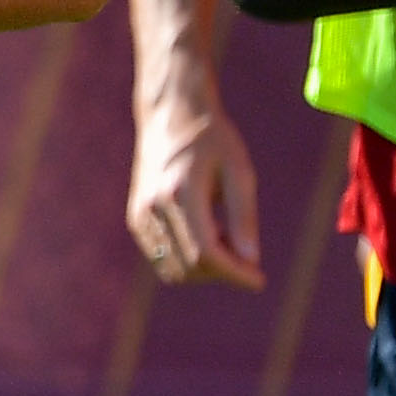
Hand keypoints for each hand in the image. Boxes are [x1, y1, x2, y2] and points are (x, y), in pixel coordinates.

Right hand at [127, 82, 265, 288]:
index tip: (259, 280)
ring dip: (204, 268)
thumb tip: (251, 260)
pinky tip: (206, 231)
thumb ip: (244, 217)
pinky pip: (163, 258)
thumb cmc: (211, 138)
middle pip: (190, 266)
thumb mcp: (239, 171)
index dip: (234, 273)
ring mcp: (140, 216)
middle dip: (222, 271)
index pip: (206, 252)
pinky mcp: (136, 219)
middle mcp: (153, 208)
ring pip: (174, 269)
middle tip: (245, 251)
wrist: (170, 115)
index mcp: (180, 193)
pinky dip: (188, 259)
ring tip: (225, 235)